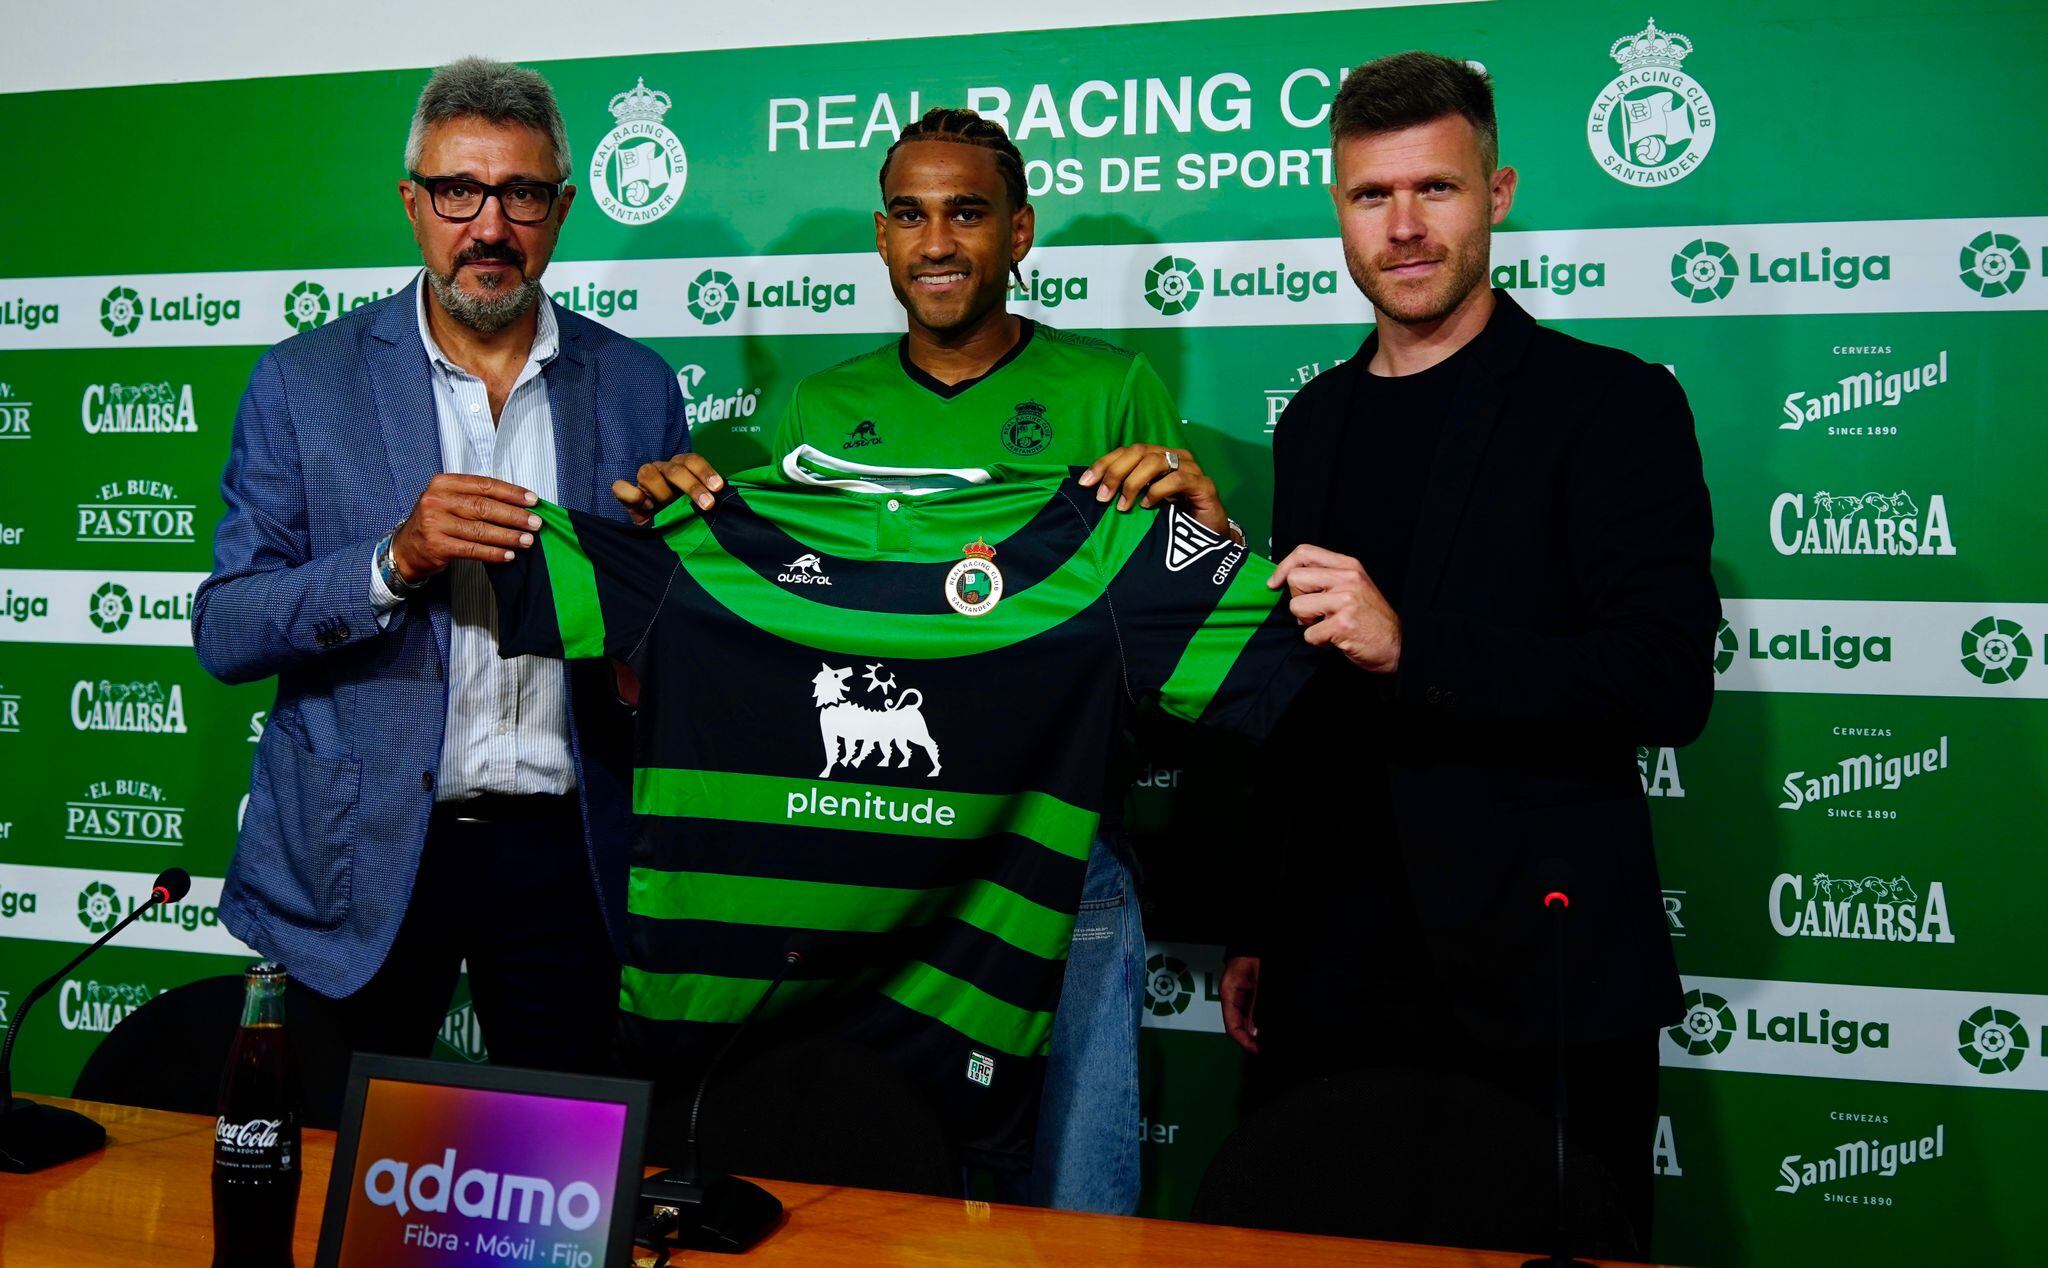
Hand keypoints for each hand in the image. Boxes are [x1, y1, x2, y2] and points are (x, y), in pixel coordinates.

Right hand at [391, 474, 539, 581]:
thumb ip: (476, 497)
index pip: (484, 485)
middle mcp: (437, 500)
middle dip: (514, 516)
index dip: (511, 493)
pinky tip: (508, 555)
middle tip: (535, 523)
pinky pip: (472, 550)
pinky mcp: (436, 545)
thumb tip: (518, 503)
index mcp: (443, 483)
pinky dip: (493, 553)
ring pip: (480, 530)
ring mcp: (435, 523)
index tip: (533, 500)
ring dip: (508, 536)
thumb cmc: (436, 522)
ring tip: (527, 540)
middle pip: (484, 507)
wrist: (406, 548)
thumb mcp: (449, 501)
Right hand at [613, 453, 723, 522]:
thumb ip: (708, 499)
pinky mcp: (627, 497)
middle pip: (674, 468)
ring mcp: (643, 482)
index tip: (718, 488)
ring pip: (647, 473)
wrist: (663, 533)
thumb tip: (724, 496)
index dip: (705, 471)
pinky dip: (632, 495)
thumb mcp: (700, 507)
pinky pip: (620, 487)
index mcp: (681, 467)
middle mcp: (662, 470)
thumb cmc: (686, 516)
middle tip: (707, 504)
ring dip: (662, 492)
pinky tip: (647, 507)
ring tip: (671, 509)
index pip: (692, 460)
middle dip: (692, 486)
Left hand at [1078, 445, 1231, 536]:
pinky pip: (1177, 479)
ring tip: (1123, 506)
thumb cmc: (1175, 519)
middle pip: (1138, 452)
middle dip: (1115, 472)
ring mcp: (1190, 469)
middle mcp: (1174, 457)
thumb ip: (1127, 492)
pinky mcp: (1203, 484)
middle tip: (1102, 497)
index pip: (1126, 451)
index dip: (1104, 464)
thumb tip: (1096, 492)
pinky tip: (1148, 505)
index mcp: (1158, 457)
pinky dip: (1157, 491)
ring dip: (1133, 483)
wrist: (1210, 537)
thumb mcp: (1145, 503)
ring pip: (1155, 462)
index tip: (1085, 483)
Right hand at [1220, 956, 1261, 1054]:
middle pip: (1237, 1024)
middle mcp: (1231, 996)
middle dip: (1249, 1037)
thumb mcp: (1258, 981)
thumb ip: (1255, 1005)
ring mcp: (1239, 995)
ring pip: (1245, 1019)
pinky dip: (1257, 1019)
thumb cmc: (1254, 954)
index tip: (1255, 1049)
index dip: (1243, 1040)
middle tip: (1264, 1047)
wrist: (1256, 939)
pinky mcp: (1248, 993)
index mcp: (1228, 993)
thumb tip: (1254, 1030)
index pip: (1231, 1024)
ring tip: (1267, 1038)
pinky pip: (1251, 1010)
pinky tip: (1266, 1025)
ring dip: (1254, 1029)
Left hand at [1269, 544, 1401, 672]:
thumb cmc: (1371, 618)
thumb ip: (1326, 577)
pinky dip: (1317, 641)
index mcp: (1348, 566)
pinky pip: (1308, 633)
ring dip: (1306, 622)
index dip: (1282, 568)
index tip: (1274, 583)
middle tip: (1315, 612)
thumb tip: (1287, 578)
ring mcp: (1345, 601)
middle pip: (1295, 579)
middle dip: (1297, 599)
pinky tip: (1334, 638)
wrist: (1397, 645)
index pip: (1304, 552)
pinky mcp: (1342, 624)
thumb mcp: (1353, 586)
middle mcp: (1347, 579)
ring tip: (1326, 625)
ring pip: (1296, 607)